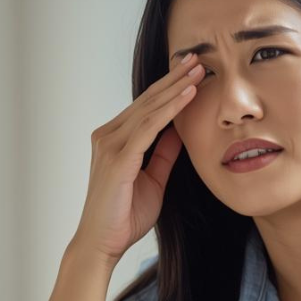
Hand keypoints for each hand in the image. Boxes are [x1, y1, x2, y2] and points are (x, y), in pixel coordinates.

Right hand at [70, 54, 202, 264]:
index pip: (146, 106)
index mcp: (115, 139)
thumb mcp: (153, 180)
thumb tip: (179, 130)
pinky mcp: (118, 157)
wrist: (102, 243)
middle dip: (174, 78)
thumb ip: (163, 154)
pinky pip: (149, 127)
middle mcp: (108, 135)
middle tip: (197, 57)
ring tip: (198, 70)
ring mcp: (110, 144)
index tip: (191, 70)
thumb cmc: (123, 216)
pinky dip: (171, 109)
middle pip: (147, 100)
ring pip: (149, 108)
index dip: (169, 87)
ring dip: (176, 87)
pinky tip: (188, 95)